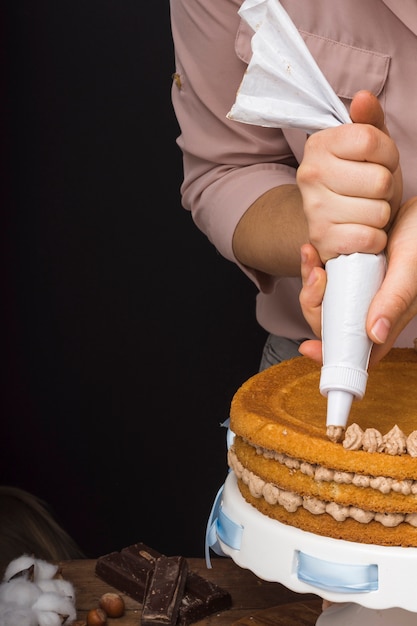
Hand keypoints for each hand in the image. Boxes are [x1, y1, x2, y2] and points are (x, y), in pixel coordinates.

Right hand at [296, 90, 401, 263]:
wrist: (334, 220)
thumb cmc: (357, 179)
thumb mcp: (368, 146)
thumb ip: (369, 120)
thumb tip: (363, 99)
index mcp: (319, 145)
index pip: (372, 141)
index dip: (387, 154)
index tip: (378, 162)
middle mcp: (310, 175)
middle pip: (380, 180)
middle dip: (385, 188)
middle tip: (371, 191)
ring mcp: (313, 209)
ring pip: (377, 211)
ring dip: (380, 214)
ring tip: (365, 210)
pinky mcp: (322, 239)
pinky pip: (368, 237)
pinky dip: (374, 238)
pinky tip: (362, 230)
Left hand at [299, 195, 416, 365]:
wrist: (416, 205)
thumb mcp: (409, 267)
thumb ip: (395, 300)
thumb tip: (375, 335)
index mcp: (388, 316)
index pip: (358, 349)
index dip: (331, 353)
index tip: (306, 347)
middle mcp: (372, 305)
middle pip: (332, 323)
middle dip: (315, 305)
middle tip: (314, 277)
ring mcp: (361, 287)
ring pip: (326, 299)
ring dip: (312, 282)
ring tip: (310, 257)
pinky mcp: (352, 268)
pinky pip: (327, 275)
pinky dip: (314, 265)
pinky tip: (311, 250)